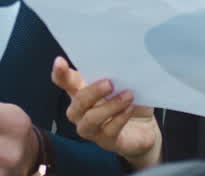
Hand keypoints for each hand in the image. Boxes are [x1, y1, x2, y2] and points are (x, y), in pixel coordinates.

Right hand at [51, 56, 160, 170]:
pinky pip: (109, 131)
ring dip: (109, 106)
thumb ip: (117, 75)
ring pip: (90, 119)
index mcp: (81, 91)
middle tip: (110, 83)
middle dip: (92, 92)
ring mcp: (92, 129)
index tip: (59, 61)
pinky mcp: (107, 142)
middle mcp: (81, 112)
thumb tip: (119, 63)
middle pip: (77, 103)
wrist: (144, 129)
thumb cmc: (129, 102)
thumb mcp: (125, 84)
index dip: (60, 73)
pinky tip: (130, 109)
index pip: (65, 82)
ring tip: (128, 95)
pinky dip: (120, 118)